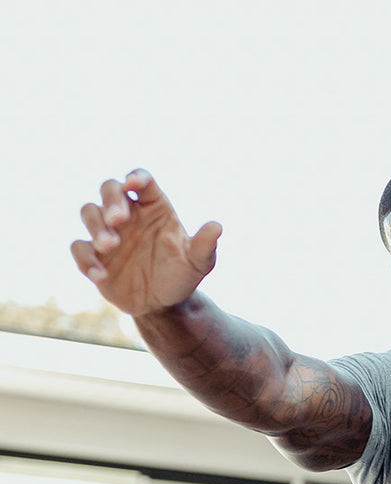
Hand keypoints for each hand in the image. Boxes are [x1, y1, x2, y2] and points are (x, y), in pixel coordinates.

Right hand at [71, 170, 221, 316]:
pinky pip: (79, 248)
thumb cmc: (182, 275)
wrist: (165, 304)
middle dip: (111, 200)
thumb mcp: (199, 263)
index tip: (134, 184)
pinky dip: (86, 259)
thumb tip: (217, 227)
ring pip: (89, 212)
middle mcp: (127, 214)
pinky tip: (100, 275)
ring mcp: (107, 232)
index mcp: (153, 207)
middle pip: (109, 189)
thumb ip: (205, 245)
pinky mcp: (93, 255)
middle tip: (118, 219)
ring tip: (110, 245)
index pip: (142, 181)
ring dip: (96, 226)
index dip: (136, 178)